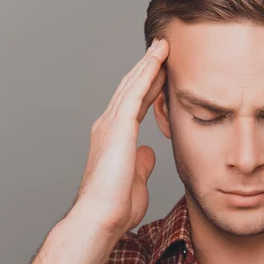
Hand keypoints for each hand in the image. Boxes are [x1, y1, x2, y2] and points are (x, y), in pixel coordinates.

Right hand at [71, 39, 168, 235]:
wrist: (101, 218)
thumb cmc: (116, 206)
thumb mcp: (136, 179)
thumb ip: (142, 163)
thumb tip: (149, 153)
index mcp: (114, 138)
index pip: (134, 104)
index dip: (148, 85)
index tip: (162, 71)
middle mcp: (109, 126)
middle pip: (131, 89)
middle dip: (147, 68)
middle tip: (161, 48)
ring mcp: (111, 125)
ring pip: (132, 85)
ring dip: (148, 64)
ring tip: (162, 46)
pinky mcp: (118, 127)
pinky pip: (135, 93)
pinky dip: (146, 73)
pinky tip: (158, 59)